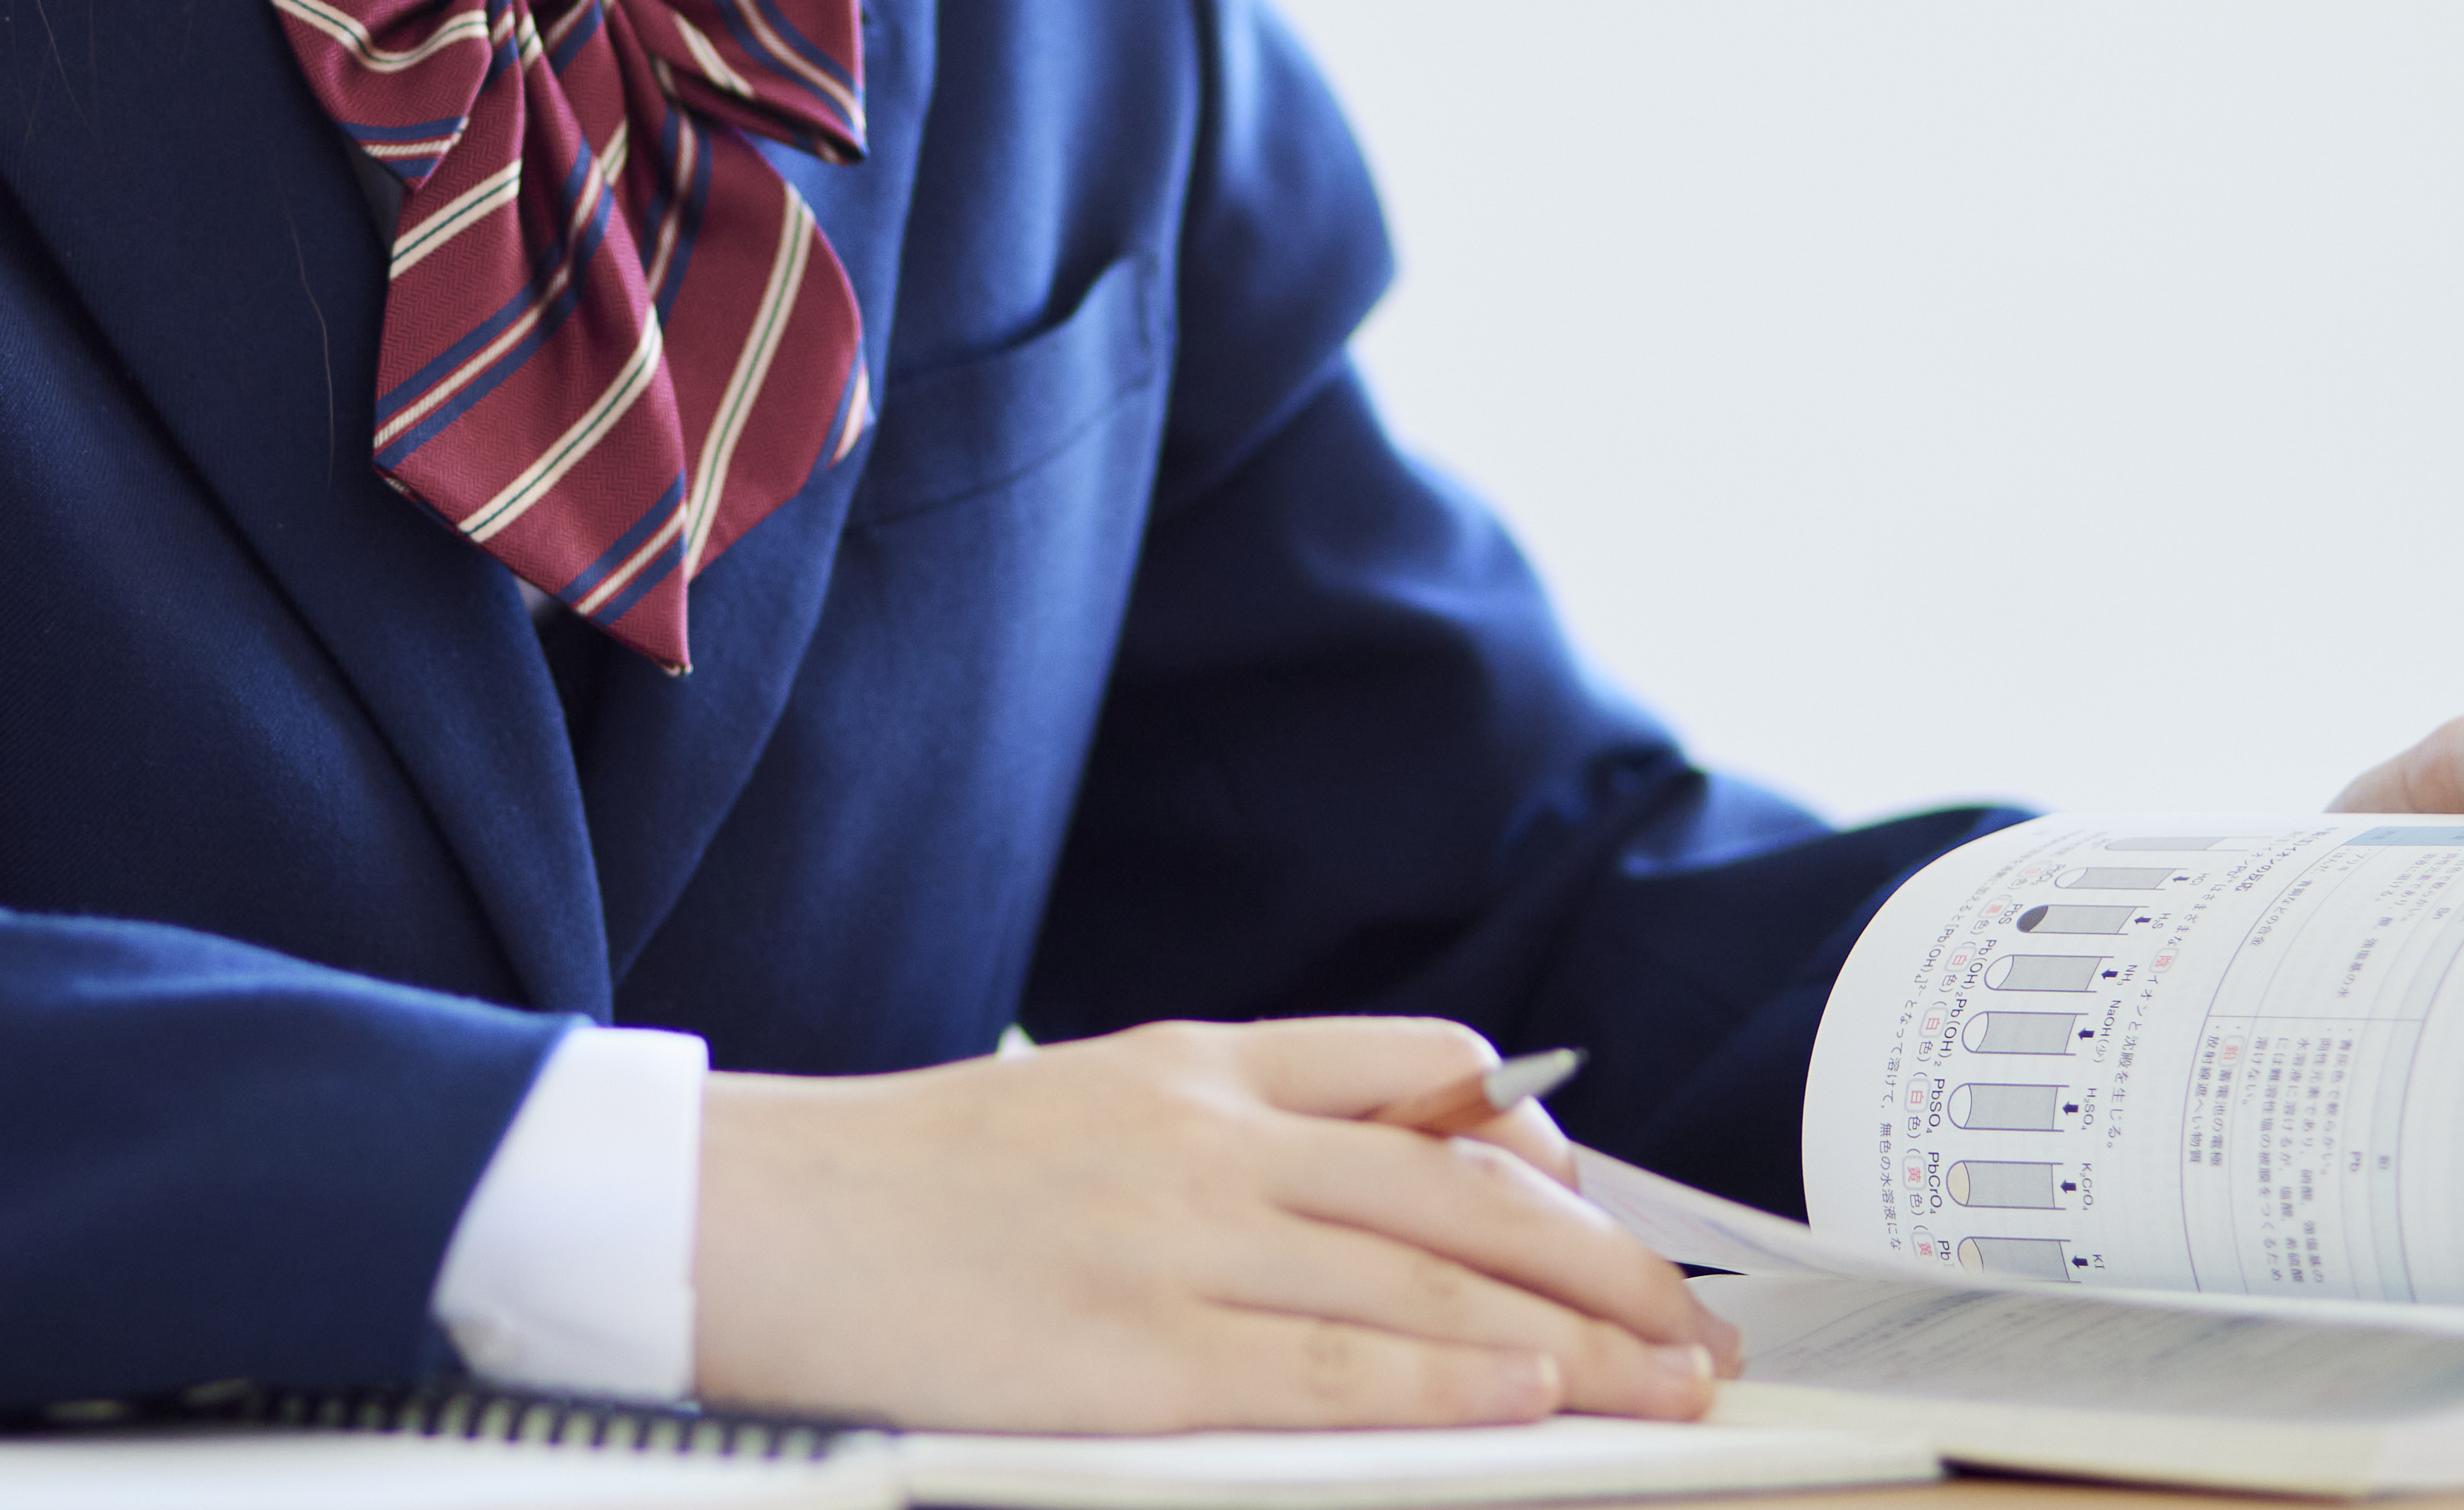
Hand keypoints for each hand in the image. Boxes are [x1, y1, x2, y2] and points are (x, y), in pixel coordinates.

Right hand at [689, 1017, 1739, 1430]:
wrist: (765, 1220)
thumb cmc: (919, 1182)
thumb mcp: (1088, 1096)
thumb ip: (1229, 1122)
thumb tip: (1380, 1169)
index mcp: (1199, 1061)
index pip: (1425, 1070)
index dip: (1541, 1146)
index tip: (1608, 1215)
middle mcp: (1211, 1136)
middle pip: (1463, 1186)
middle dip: (1607, 1262)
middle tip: (1698, 1325)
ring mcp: (1179, 1244)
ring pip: (1427, 1280)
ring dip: (1574, 1338)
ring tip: (1667, 1381)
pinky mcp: (1140, 1355)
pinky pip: (1334, 1367)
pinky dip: (1448, 1382)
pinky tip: (1530, 1401)